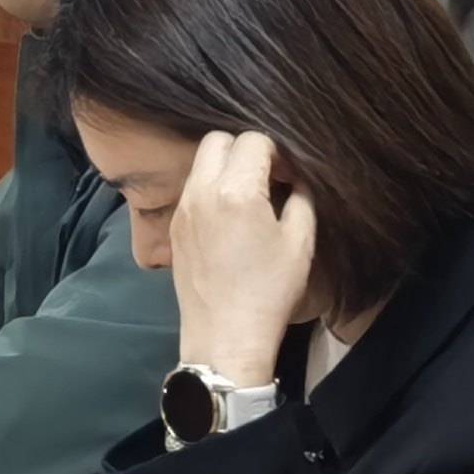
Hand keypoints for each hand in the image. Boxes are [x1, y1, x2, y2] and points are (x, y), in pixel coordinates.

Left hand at [171, 130, 315, 384]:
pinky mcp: (173, 225)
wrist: (225, 333)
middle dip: (245, 149)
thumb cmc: (270, 290)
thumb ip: (300, 199)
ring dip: (225, 167)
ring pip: (200, 162)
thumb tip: (295, 179)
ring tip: (251, 196)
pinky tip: (231, 214)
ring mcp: (182, 207)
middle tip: (269, 177)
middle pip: (217, 140)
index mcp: (235, 191)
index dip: (277, 152)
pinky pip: (191, 188)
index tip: (289, 175)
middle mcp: (200, 191)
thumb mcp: (300, 242)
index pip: (252, 141)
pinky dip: (210, 187)